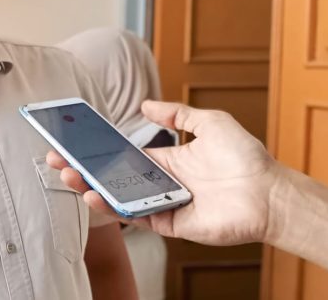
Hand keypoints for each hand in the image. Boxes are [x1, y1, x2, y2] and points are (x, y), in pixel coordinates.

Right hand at [47, 100, 282, 245]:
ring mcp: (162, 203)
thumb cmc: (246, 157)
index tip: (75, 139)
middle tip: (57, 158)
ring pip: (117, 198)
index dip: (98, 148)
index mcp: (166, 160)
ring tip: (69, 176)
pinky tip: (95, 195)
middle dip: (82, 167)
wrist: (270, 192)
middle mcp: (160, 182)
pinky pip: (135, 217)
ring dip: (90, 187)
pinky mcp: (169, 222)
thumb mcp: (209, 121)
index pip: (122, 154)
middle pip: (112, 176)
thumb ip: (177, 113)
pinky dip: (113, 208)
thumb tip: (146, 105)